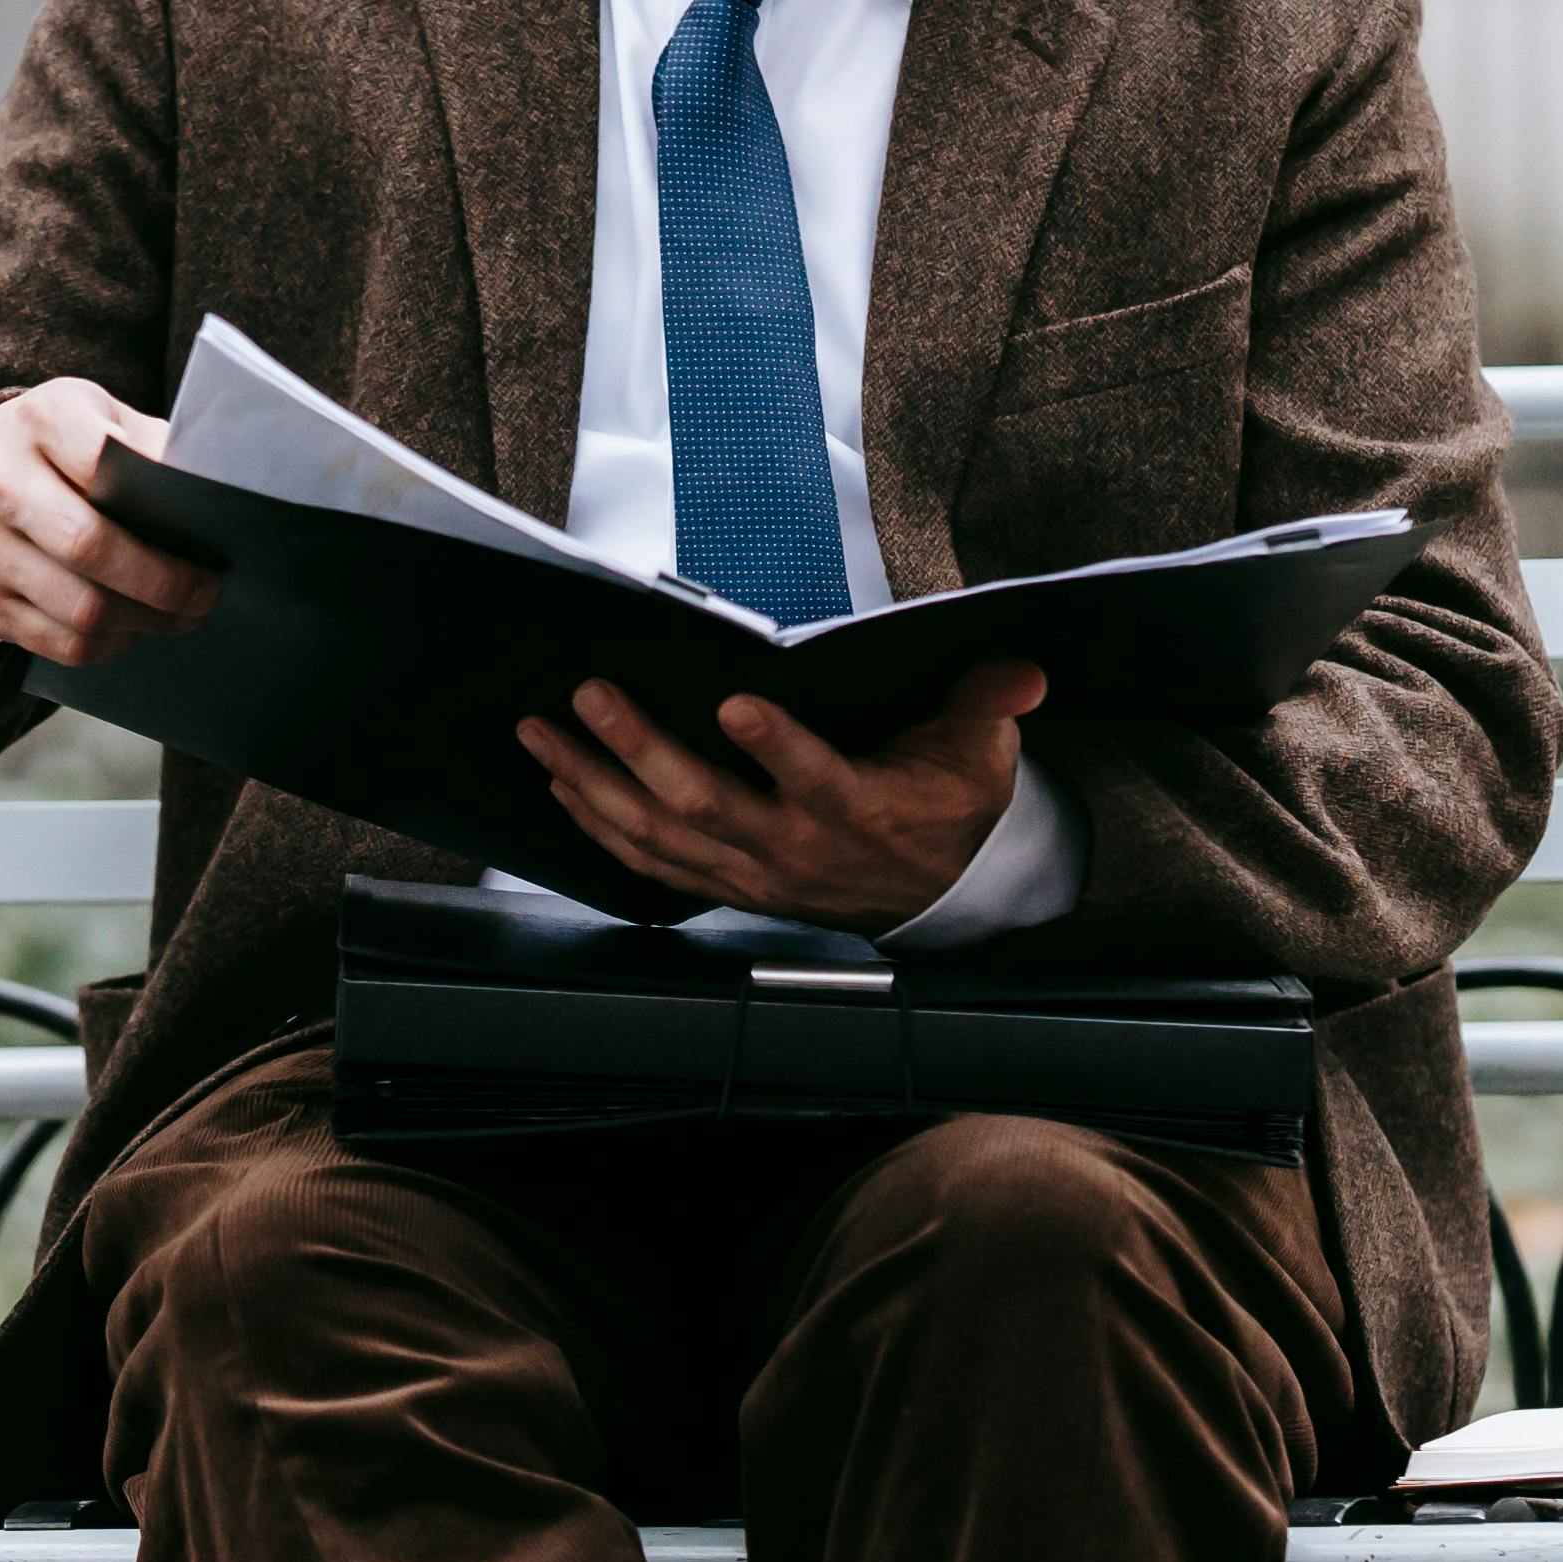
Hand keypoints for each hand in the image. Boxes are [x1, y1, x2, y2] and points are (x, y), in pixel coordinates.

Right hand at [0, 379, 221, 666]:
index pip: (105, 464)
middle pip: (90, 547)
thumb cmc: (53, 444)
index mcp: (40, 420)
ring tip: (178, 616)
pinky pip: (60, 642)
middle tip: (205, 595)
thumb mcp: (96, 414)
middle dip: (163, 583)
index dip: (162, 506)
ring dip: (144, 622)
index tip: (208, 538)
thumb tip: (205, 497)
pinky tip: (132, 629)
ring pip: (80, 609)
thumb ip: (144, 444)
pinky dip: (109, 645)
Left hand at [520, 659, 1045, 934]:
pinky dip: (596, 824)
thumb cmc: (945, 805)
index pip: (816, 781)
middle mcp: (794, 851)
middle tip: (592, 694)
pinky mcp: (722, 884)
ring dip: (593, 782)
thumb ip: (986, 703)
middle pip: (705, 806)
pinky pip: (645, 863)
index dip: (775, 747)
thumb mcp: (980, 751)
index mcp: (860, 812)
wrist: (934, 892)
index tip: (736, 703)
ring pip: (658, 836)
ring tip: (542, 732)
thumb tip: (1020, 669)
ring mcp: (750, 875)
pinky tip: (560, 783)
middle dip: (639, 748)